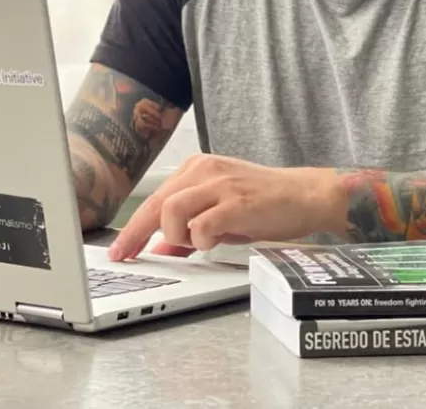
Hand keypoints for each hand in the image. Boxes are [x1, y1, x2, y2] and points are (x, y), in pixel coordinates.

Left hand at [107, 154, 331, 260]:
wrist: (305, 195)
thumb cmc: (264, 204)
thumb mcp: (220, 213)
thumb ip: (189, 227)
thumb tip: (161, 248)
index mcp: (196, 169)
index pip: (154, 199)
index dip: (133, 227)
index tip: (120, 248)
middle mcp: (204, 171)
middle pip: (155, 203)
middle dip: (137, 234)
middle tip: (128, 255)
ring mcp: (221, 185)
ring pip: (171, 211)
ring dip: (176, 235)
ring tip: (194, 242)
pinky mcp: (237, 203)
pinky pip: (202, 225)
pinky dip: (200, 239)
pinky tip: (213, 241)